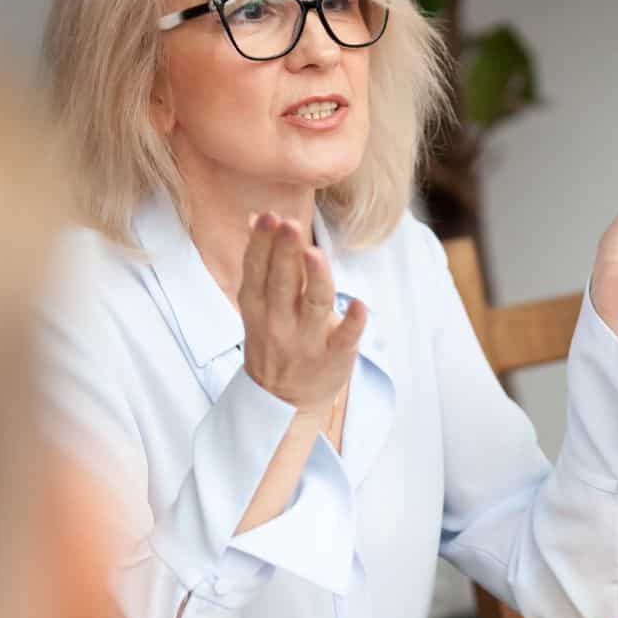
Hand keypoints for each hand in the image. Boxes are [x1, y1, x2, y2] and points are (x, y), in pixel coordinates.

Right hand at [239, 212, 364, 419]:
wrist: (283, 400)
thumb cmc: (274, 339)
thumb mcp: (259, 305)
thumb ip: (262, 261)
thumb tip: (257, 217)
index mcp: (258, 306)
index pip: (257, 270)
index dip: (262, 244)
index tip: (269, 217)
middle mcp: (279, 322)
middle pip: (282, 283)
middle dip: (284, 253)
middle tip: (290, 224)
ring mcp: (307, 341)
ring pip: (313, 306)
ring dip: (315, 279)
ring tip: (315, 254)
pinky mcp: (334, 358)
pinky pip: (344, 339)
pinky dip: (352, 323)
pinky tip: (360, 306)